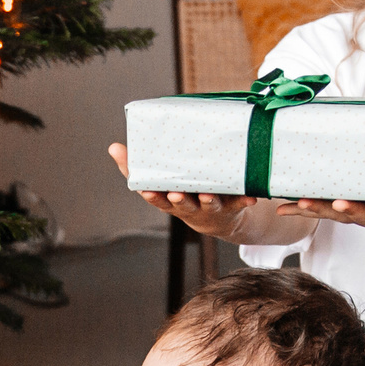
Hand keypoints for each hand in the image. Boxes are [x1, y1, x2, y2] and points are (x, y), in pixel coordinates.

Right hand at [109, 142, 264, 241]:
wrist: (218, 217)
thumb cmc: (183, 192)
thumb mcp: (159, 183)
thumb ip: (136, 167)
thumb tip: (113, 147)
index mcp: (170, 200)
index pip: (157, 199)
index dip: (152, 196)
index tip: (147, 190)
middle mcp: (189, 207)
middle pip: (182, 205)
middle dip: (180, 200)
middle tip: (177, 194)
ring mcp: (210, 208)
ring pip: (208, 206)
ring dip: (208, 201)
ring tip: (209, 195)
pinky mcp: (231, 206)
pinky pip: (238, 204)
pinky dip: (244, 201)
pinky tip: (251, 197)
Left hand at [276, 155, 364, 251]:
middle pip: (356, 216)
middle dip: (344, 210)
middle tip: (334, 204)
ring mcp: (357, 215)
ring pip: (333, 215)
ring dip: (315, 210)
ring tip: (296, 204)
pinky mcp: (346, 210)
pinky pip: (322, 211)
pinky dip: (302, 210)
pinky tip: (282, 207)